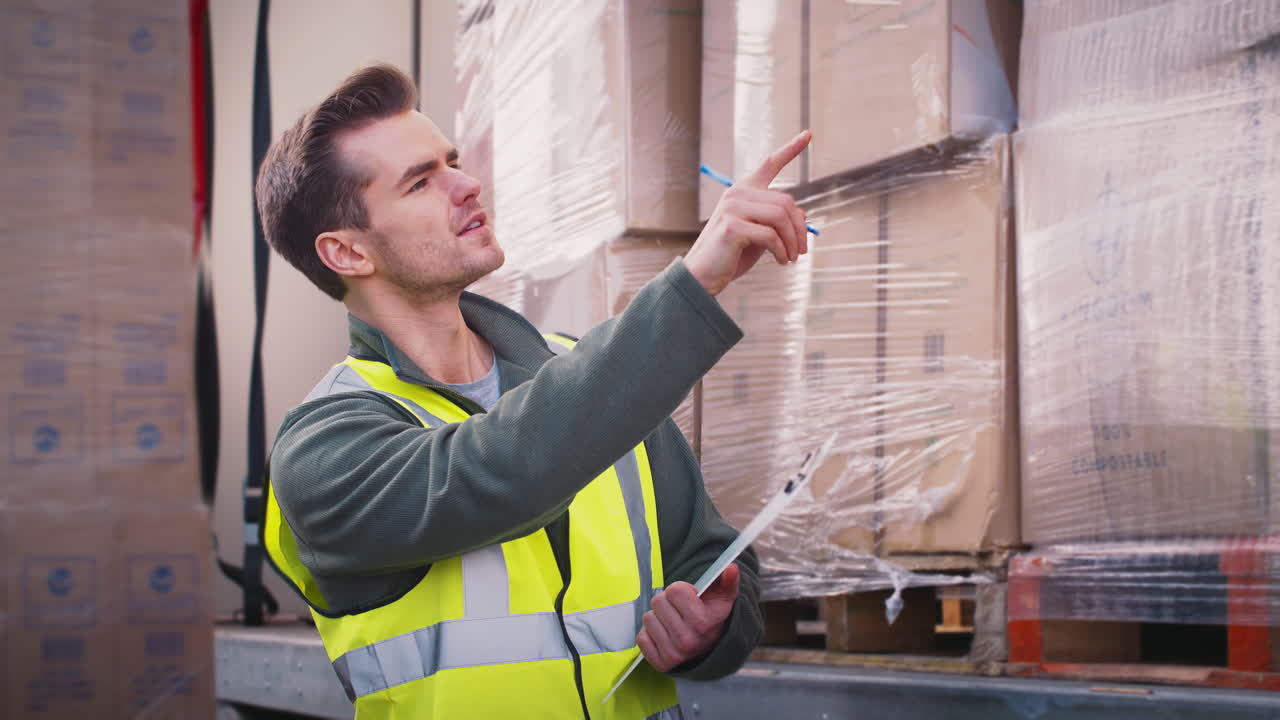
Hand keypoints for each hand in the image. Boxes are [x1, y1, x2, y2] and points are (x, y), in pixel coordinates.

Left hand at [636, 563, 740, 671]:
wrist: (710, 648)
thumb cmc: (712, 617)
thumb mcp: (723, 598)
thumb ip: (728, 581)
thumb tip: (731, 568)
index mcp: (703, 622)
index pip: (674, 590)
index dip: (681, 591)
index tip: (691, 599)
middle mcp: (688, 641)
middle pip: (658, 602)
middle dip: (668, 602)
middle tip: (679, 611)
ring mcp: (673, 654)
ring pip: (648, 619)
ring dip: (659, 618)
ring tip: (673, 623)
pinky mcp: (661, 664)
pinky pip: (641, 638)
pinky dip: (650, 634)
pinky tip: (665, 635)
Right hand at [684, 131, 812, 295]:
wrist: (703, 275)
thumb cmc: (732, 255)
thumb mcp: (760, 234)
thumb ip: (777, 221)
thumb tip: (803, 216)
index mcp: (743, 190)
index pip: (770, 164)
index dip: (791, 149)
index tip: (808, 134)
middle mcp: (737, 193)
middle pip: (786, 201)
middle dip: (799, 228)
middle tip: (802, 251)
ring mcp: (733, 208)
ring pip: (781, 217)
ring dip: (793, 241)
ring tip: (792, 258)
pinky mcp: (732, 227)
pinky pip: (770, 235)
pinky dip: (782, 251)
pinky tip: (781, 261)